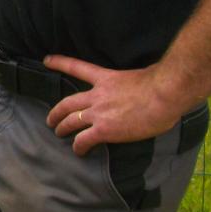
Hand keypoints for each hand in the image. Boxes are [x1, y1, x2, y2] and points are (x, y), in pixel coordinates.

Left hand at [43, 54, 189, 155]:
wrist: (164, 94)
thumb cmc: (161, 85)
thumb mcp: (140, 76)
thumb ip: (134, 82)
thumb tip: (146, 84)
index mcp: (105, 79)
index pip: (77, 67)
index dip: (60, 63)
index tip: (47, 60)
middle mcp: (96, 95)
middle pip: (67, 102)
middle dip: (56, 112)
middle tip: (50, 119)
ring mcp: (98, 113)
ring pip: (71, 121)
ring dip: (62, 128)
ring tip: (58, 133)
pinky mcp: (104, 130)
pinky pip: (84, 140)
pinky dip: (78, 146)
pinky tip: (79, 151)